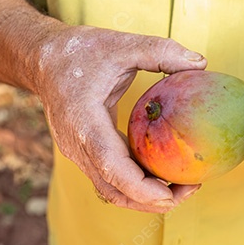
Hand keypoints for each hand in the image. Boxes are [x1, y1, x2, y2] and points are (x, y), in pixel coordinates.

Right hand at [33, 25, 207, 212]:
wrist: (42, 59)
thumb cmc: (79, 51)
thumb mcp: (122, 44)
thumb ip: (160, 51)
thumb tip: (201, 63)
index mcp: (84, 122)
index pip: (112, 167)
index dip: (142, 188)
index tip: (172, 193)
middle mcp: (77, 145)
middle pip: (114, 190)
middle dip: (152, 200)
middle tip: (191, 189)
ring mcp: (78, 153)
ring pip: (111, 190)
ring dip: (145, 196)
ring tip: (182, 186)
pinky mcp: (84, 153)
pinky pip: (110, 178)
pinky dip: (135, 183)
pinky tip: (163, 172)